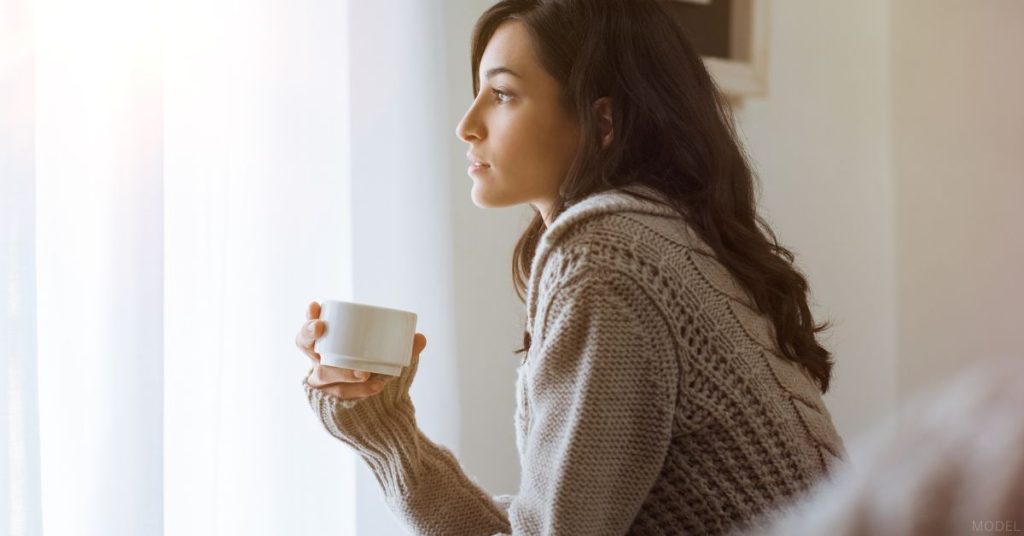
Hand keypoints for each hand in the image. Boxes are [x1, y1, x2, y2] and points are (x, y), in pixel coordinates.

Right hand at [296, 301, 426, 400]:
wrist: (377, 410)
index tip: (314, 305)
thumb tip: (420, 338)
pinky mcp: (328, 401)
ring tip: (365, 373)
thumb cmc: (377, 373)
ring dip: (344, 371)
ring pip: (324, 373)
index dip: (309, 316)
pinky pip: (338, 395)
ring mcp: (321, 382)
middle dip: (309, 334)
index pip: (311, 327)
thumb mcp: (390, 358)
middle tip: (321, 328)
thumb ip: (404, 348)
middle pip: (304, 345)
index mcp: (330, 344)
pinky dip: (358, 391)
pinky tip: (374, 387)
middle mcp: (319, 360)